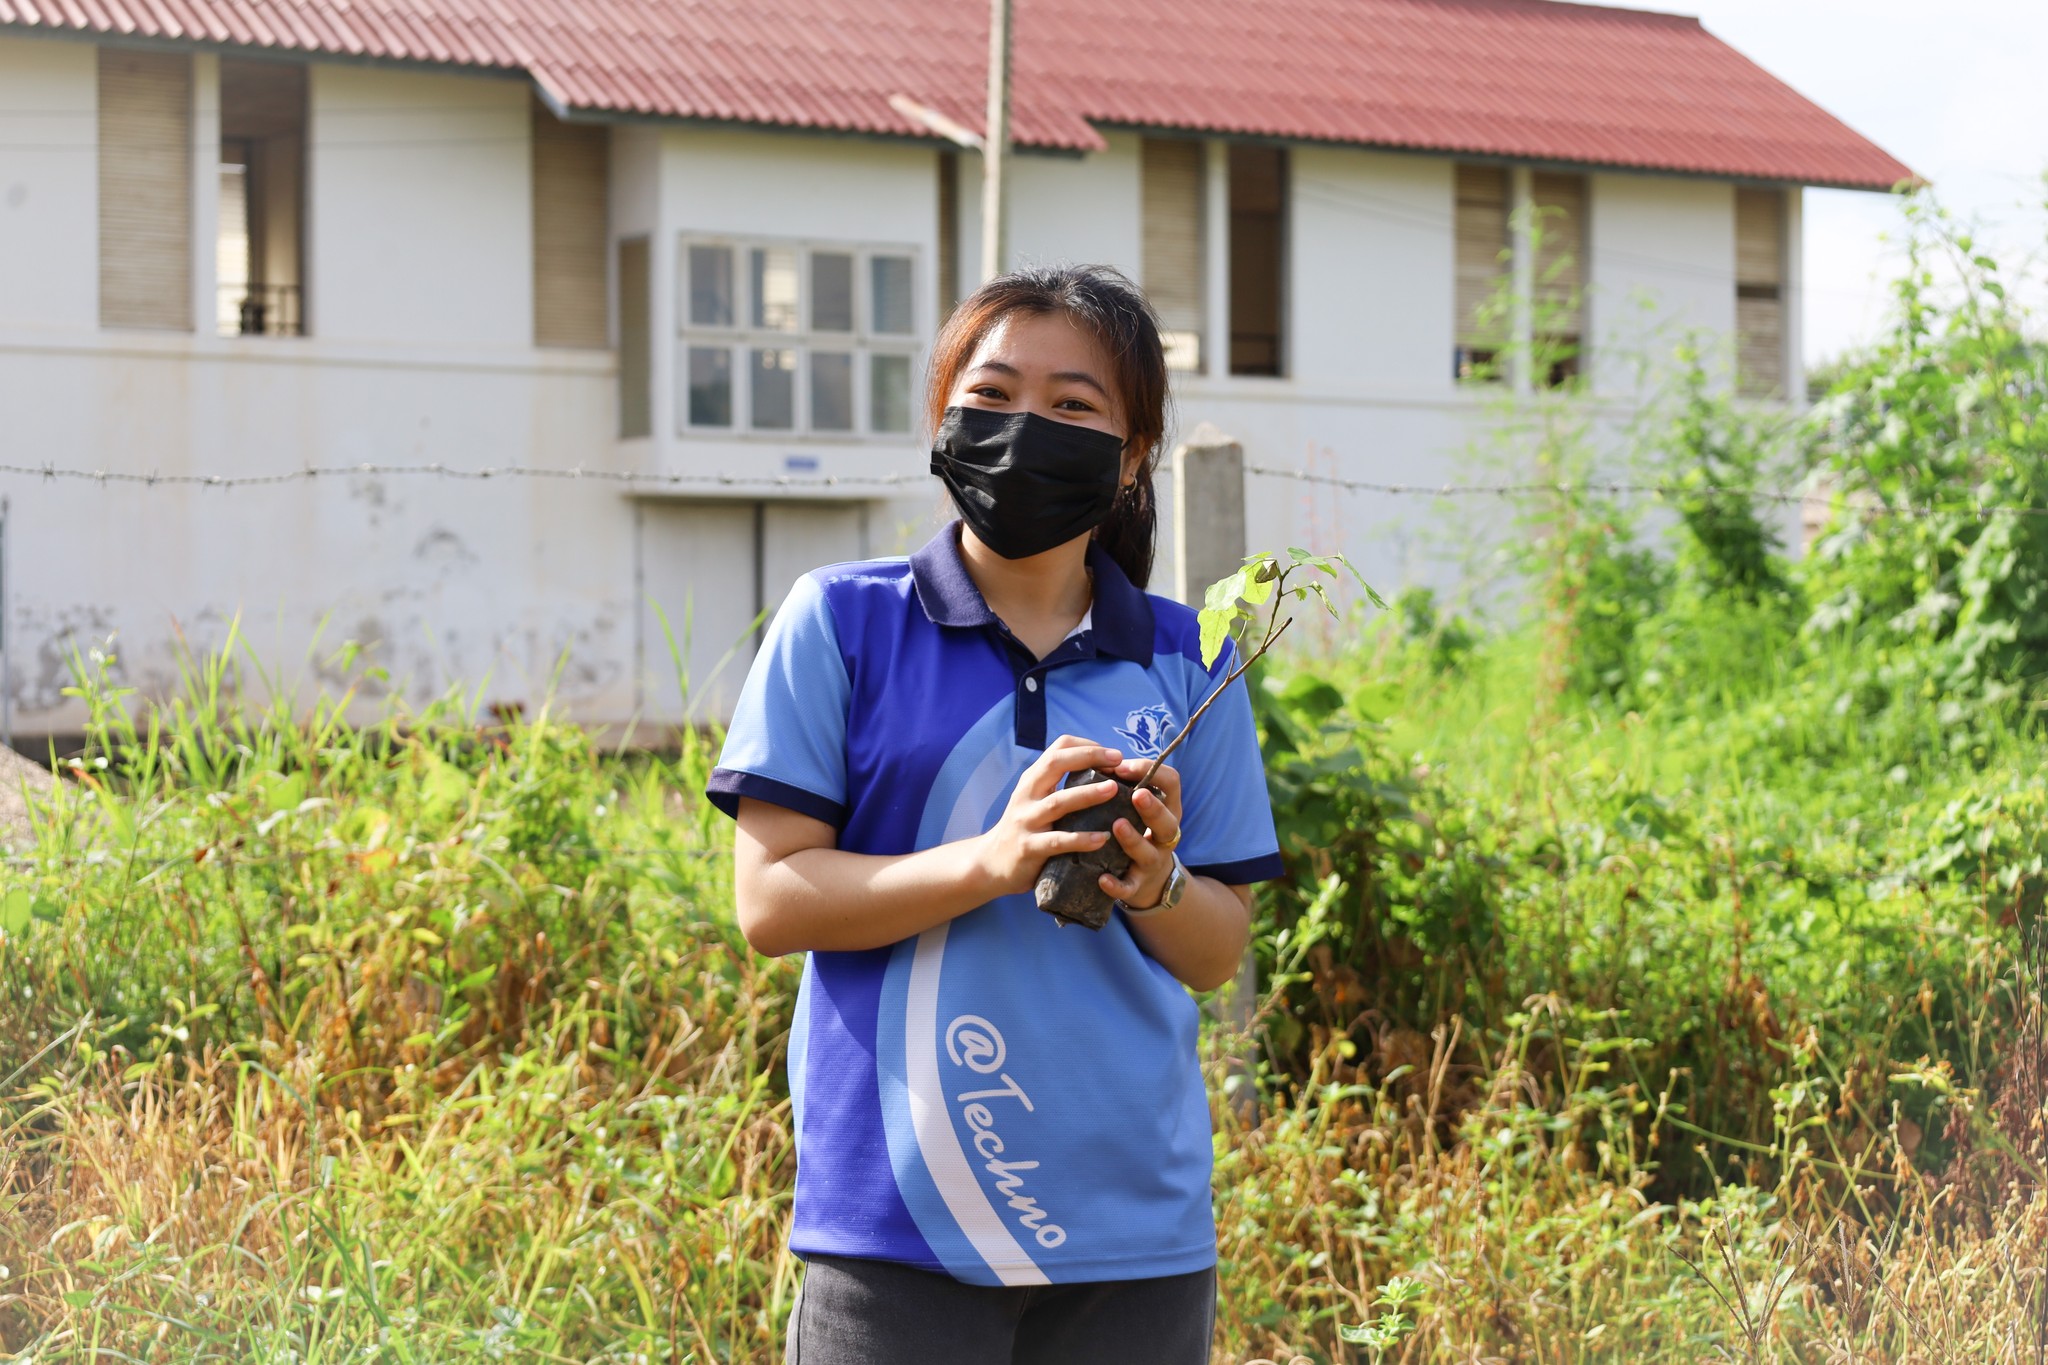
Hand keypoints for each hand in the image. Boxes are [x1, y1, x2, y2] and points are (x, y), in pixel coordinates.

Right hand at [973, 735, 1123, 896]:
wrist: (991, 863)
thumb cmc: (1025, 829)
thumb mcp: (1036, 800)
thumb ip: (1059, 787)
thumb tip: (1104, 775)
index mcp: (1033, 780)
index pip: (1058, 749)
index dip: (1087, 746)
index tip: (1113, 754)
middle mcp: (1027, 795)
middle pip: (1055, 764)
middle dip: (1088, 757)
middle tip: (1118, 760)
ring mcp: (1026, 821)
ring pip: (1058, 802)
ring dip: (1088, 794)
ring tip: (1113, 789)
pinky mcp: (1028, 848)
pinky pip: (1057, 842)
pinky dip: (1080, 839)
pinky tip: (1102, 839)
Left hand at [1098, 760, 1183, 909]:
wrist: (1145, 879)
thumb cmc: (1136, 829)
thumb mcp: (1137, 806)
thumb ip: (1123, 785)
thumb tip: (1095, 757)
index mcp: (1166, 809)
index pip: (1171, 783)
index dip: (1152, 772)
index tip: (1124, 765)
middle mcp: (1164, 835)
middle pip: (1167, 821)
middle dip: (1153, 807)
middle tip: (1136, 794)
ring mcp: (1152, 862)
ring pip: (1149, 853)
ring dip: (1133, 840)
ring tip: (1117, 826)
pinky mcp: (1137, 885)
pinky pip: (1129, 888)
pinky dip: (1117, 885)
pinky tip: (1102, 879)